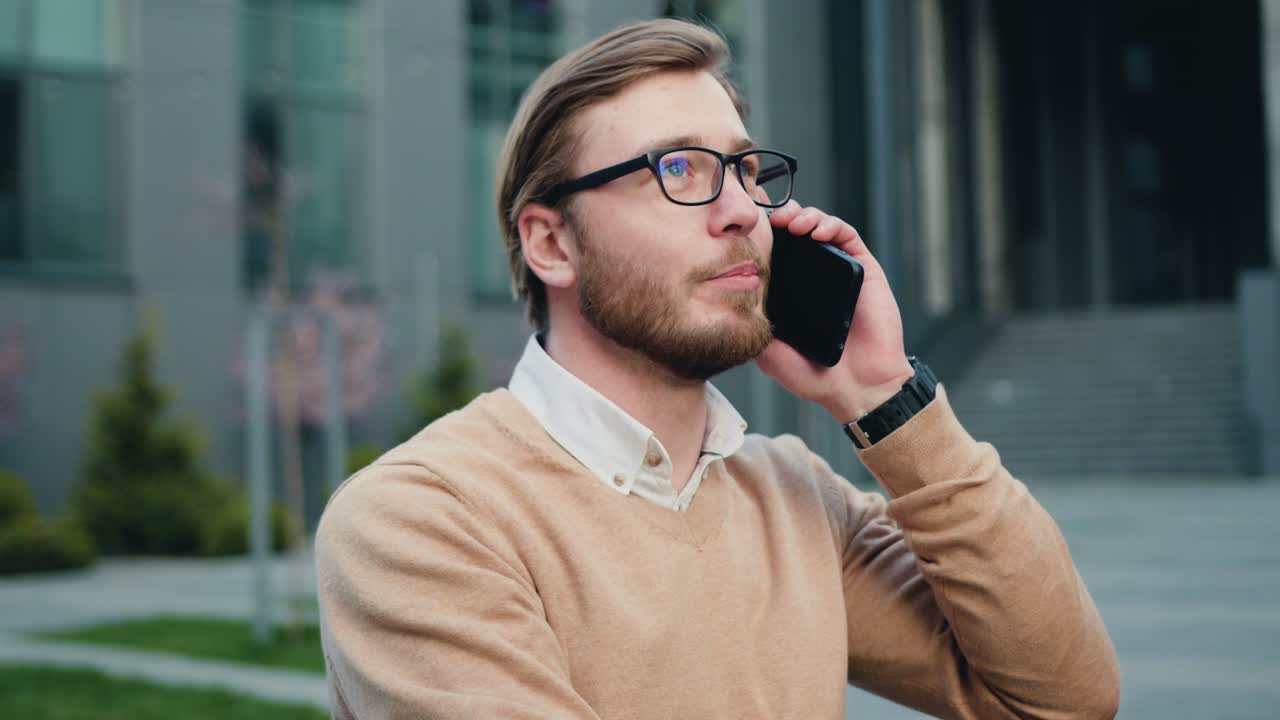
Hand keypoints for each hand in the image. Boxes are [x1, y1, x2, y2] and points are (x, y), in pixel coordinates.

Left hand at [755, 201, 913, 422]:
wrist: (857, 387)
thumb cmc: (815, 375)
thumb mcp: (769, 353)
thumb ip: (752, 328)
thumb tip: (725, 302)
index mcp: (791, 292)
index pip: (774, 252)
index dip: (762, 236)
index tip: (745, 229)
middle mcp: (813, 277)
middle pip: (796, 233)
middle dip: (782, 218)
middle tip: (770, 218)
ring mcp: (838, 271)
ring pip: (820, 227)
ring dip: (805, 216)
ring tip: (792, 223)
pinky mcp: (863, 270)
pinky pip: (847, 236)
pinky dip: (830, 226)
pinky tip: (816, 232)